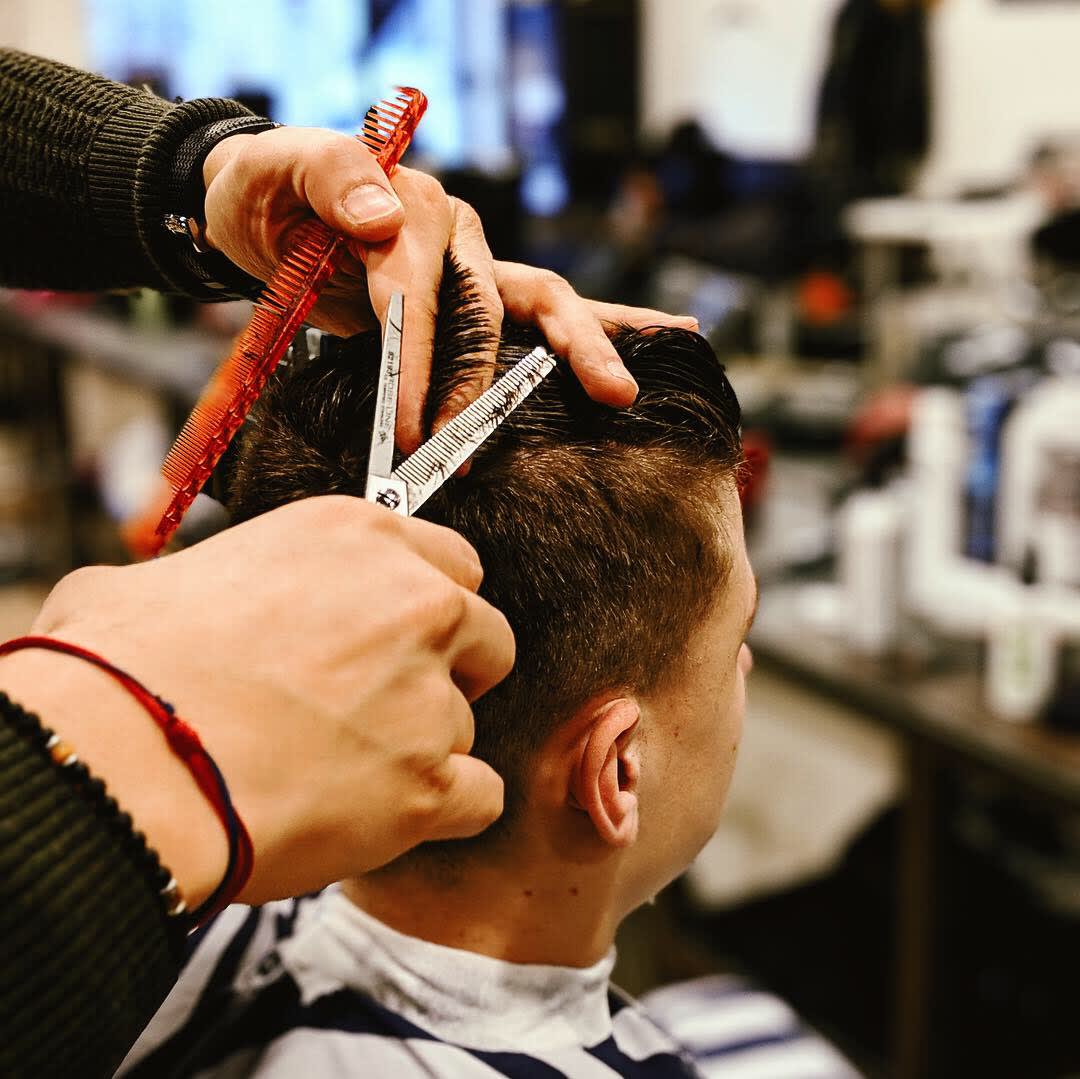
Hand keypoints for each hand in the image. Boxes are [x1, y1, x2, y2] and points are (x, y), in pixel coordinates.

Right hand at [0, 497, 512, 905]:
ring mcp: (427, 694)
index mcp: (355, 537)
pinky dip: (445, 810)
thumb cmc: (118, 671)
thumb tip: (181, 600)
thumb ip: (211, 581)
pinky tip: (390, 815)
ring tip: (343, 768)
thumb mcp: (157, 581)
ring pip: (466, 722)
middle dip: (450, 669)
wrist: (119, 763)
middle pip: (486, 635)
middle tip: (385, 702)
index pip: (452, 563)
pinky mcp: (427, 782)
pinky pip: (480, 796)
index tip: (399, 637)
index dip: (426, 607)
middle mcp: (411, 604)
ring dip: (420, 746)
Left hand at [200, 127, 698, 450]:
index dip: (417, 362)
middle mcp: (459, 238)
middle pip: (511, 301)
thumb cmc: (269, 196)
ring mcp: (474, 268)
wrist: (264, 209)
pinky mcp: (476, 300)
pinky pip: (542, 319)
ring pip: (547, 308)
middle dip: (516, 372)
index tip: (409, 428)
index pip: (422, 290)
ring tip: (625, 390)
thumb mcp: (279, 169)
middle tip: (522, 427)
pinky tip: (663, 340)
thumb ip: (331, 178)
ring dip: (585, 353)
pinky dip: (598, 331)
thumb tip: (385, 221)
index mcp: (416, 205)